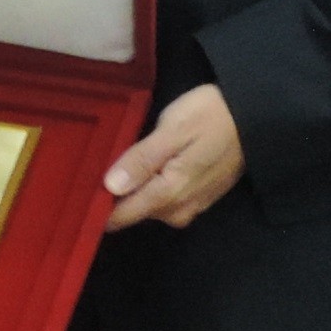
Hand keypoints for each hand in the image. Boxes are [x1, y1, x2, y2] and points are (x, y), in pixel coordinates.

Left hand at [103, 85, 244, 230]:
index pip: (123, 215)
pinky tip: (145, 169)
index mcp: (170, 193)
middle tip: (89, 172)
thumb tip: (110, 188)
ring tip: (115, 167)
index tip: (73, 197)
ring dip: (133, 192)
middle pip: (135, 212)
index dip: (96, 209)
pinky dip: (151, 189)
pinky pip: (166, 201)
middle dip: (113, 198)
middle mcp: (180, 209)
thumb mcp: (172, 130)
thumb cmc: (211, 116)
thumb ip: (141, 160)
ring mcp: (192, 205)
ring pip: (150, 207)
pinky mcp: (201, 198)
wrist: (257, 116)